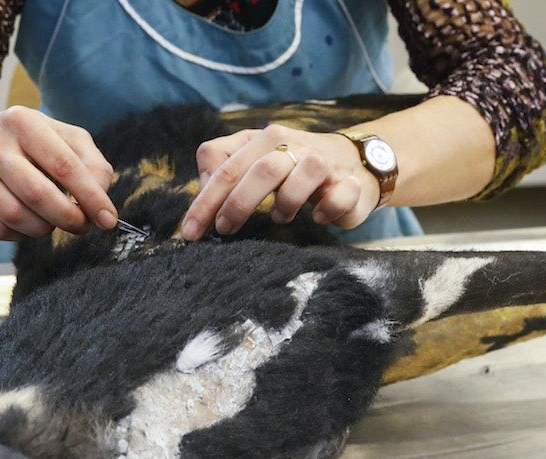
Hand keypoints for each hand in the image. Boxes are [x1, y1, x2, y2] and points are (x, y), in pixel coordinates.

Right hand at [0, 105, 117, 239]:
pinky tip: (29, 223)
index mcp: (23, 122)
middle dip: (69, 218)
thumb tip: (101, 198)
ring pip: (16, 217)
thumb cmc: (27, 142)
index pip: (64, 165)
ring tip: (53, 220)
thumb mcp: (62, 137)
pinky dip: (21, 235)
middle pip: (37, 195)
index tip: (108, 219)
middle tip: (82, 225)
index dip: (90, 197)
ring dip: (44, 228)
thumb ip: (91, 163)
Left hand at [181, 124, 380, 239]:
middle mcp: (294, 145)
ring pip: (303, 175)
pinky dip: (326, 209)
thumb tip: (203, 189)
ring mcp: (324, 163)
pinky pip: (338, 196)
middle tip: (225, 230)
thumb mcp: (255, 160)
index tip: (191, 232)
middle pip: (261, 170)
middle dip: (237, 204)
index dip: (205, 200)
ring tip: (281, 218)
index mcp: (264, 140)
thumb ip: (224, 168)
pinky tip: (318, 216)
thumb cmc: (294, 168)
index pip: (226, 166)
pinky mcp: (350, 184)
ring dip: (286, 202)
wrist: (354, 163)